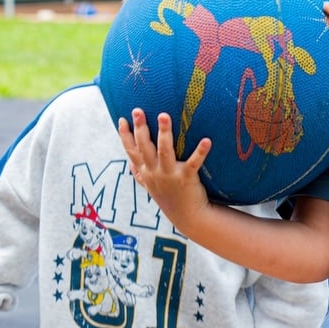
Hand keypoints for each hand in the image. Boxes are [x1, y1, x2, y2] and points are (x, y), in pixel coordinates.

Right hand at [119, 108, 211, 229]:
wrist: (187, 217)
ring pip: (164, 151)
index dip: (125, 136)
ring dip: (163, 133)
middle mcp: (154, 173)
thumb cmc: (169, 197)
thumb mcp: (149, 186)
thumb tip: (130, 163)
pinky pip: (193, 163)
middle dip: (140, 128)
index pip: (131, 151)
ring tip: (164, 116)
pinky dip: (200, 152)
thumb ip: (139, 173)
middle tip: (138, 110)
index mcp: (146, 172)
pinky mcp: (187, 179)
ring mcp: (169, 176)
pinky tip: (206, 141)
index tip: (122, 119)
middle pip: (145, 147)